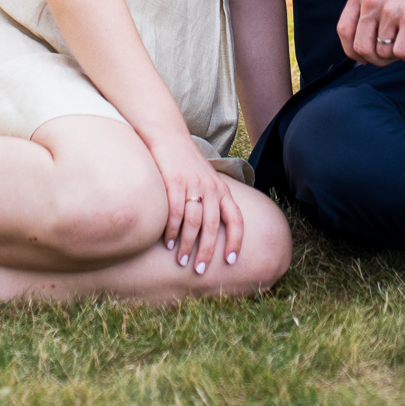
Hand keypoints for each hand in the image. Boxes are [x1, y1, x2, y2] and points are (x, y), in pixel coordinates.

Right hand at [148, 130, 244, 275]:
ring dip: (187, 245)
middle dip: (207, 251)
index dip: (236, 241)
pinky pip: (175, 212)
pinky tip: (168, 243)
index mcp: (221, 189)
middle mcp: (210, 187)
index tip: (231, 261)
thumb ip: (212, 201)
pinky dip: (172, 231)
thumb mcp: (206, 180)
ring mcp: (192, 184)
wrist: (169, 135)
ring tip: (181, 260)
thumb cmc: (187, 163)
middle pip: (213, 226)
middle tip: (201, 270)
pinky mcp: (174, 181)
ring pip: (194, 222)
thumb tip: (215, 232)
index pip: (236, 218)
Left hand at [337, 0, 404, 64]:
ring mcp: (389, 10)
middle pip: (361, 48)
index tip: (364, 57)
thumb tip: (362, 41)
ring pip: (383, 54)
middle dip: (376, 59)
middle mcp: (371, 0)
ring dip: (397, 55)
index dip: (352, 50)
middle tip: (393, 51)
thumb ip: (367, 5)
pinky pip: (402, 53)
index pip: (343, 30)